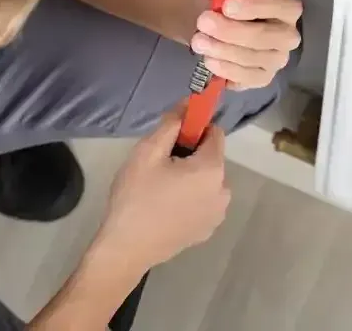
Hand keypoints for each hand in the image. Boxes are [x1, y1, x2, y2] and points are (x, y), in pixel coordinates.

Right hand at [90, 112, 231, 272]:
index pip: (215, 133)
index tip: (171, 139)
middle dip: (190, 155)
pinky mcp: (208, 230)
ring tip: (160, 189)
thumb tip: (187, 105)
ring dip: (191, 178)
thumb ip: (171, 124)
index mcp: (213, 169)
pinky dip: (191, 199)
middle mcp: (224, 190)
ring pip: (208, 181)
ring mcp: (218, 214)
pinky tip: (166, 208)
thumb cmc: (135, 196)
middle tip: (159, 167)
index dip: (194, 129)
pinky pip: (204, 202)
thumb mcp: (147, 152)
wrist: (127, 248)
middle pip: (212, 158)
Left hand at [192, 0, 303, 89]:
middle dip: (230, 31)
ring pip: (253, 58)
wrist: (218, 24)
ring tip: (198, 41)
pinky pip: (248, 79)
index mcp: (286, 6)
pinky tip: (209, 60)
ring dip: (222, 50)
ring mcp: (277, 59)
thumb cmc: (227, 1)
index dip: (255, 7)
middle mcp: (288, 35)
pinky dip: (227, 71)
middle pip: (264, 37)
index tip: (227, 6)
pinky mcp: (264, 77)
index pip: (281, 7)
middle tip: (203, 22)